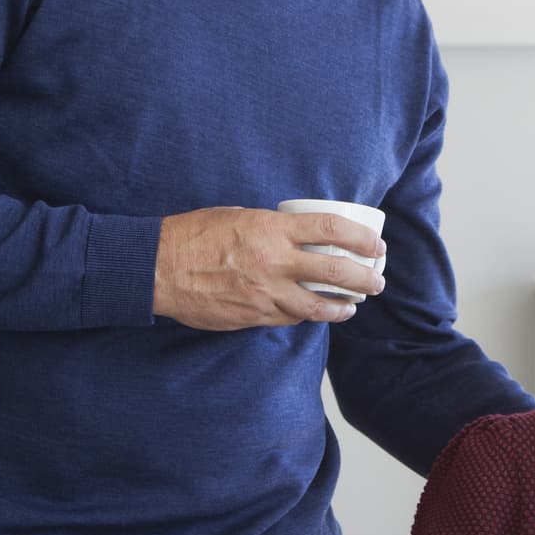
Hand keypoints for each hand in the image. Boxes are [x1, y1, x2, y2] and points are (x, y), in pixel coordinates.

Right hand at [153, 207, 385, 329]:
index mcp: (272, 229)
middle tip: (377, 281)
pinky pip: (289, 318)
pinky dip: (306, 315)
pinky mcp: (253, 316)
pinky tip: (313, 313)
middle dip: (365, 279)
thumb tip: (295, 235)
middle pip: (337, 272)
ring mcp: (265, 293)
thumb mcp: (237, 216)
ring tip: (352, 306)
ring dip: (342, 307)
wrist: (157, 268)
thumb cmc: (193, 236)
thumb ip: (270, 228)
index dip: (361, 238)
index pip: (331, 229)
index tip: (376, 245)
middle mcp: (275, 262)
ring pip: (318, 306)